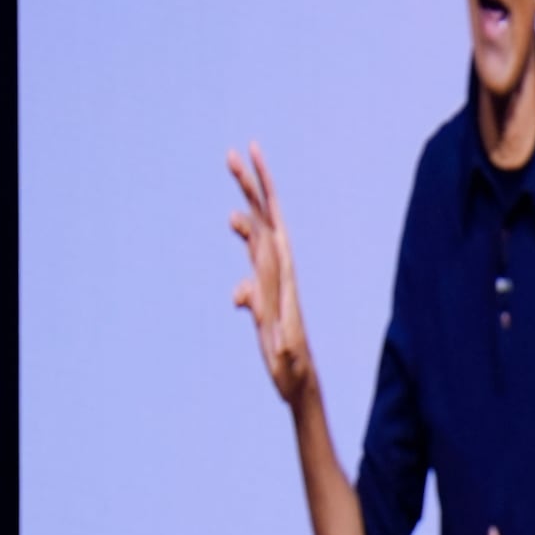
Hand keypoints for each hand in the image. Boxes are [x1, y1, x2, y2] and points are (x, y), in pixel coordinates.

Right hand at [228, 141, 312, 404]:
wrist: (301, 382)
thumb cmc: (292, 370)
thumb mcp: (283, 353)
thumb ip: (274, 333)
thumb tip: (258, 311)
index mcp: (283, 277)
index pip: (269, 226)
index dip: (262, 193)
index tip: (250, 160)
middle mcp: (281, 272)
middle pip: (264, 220)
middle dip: (251, 185)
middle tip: (235, 152)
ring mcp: (274, 280)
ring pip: (256, 233)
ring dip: (245, 204)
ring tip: (233, 170)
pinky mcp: (266, 291)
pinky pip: (252, 258)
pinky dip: (245, 240)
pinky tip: (237, 226)